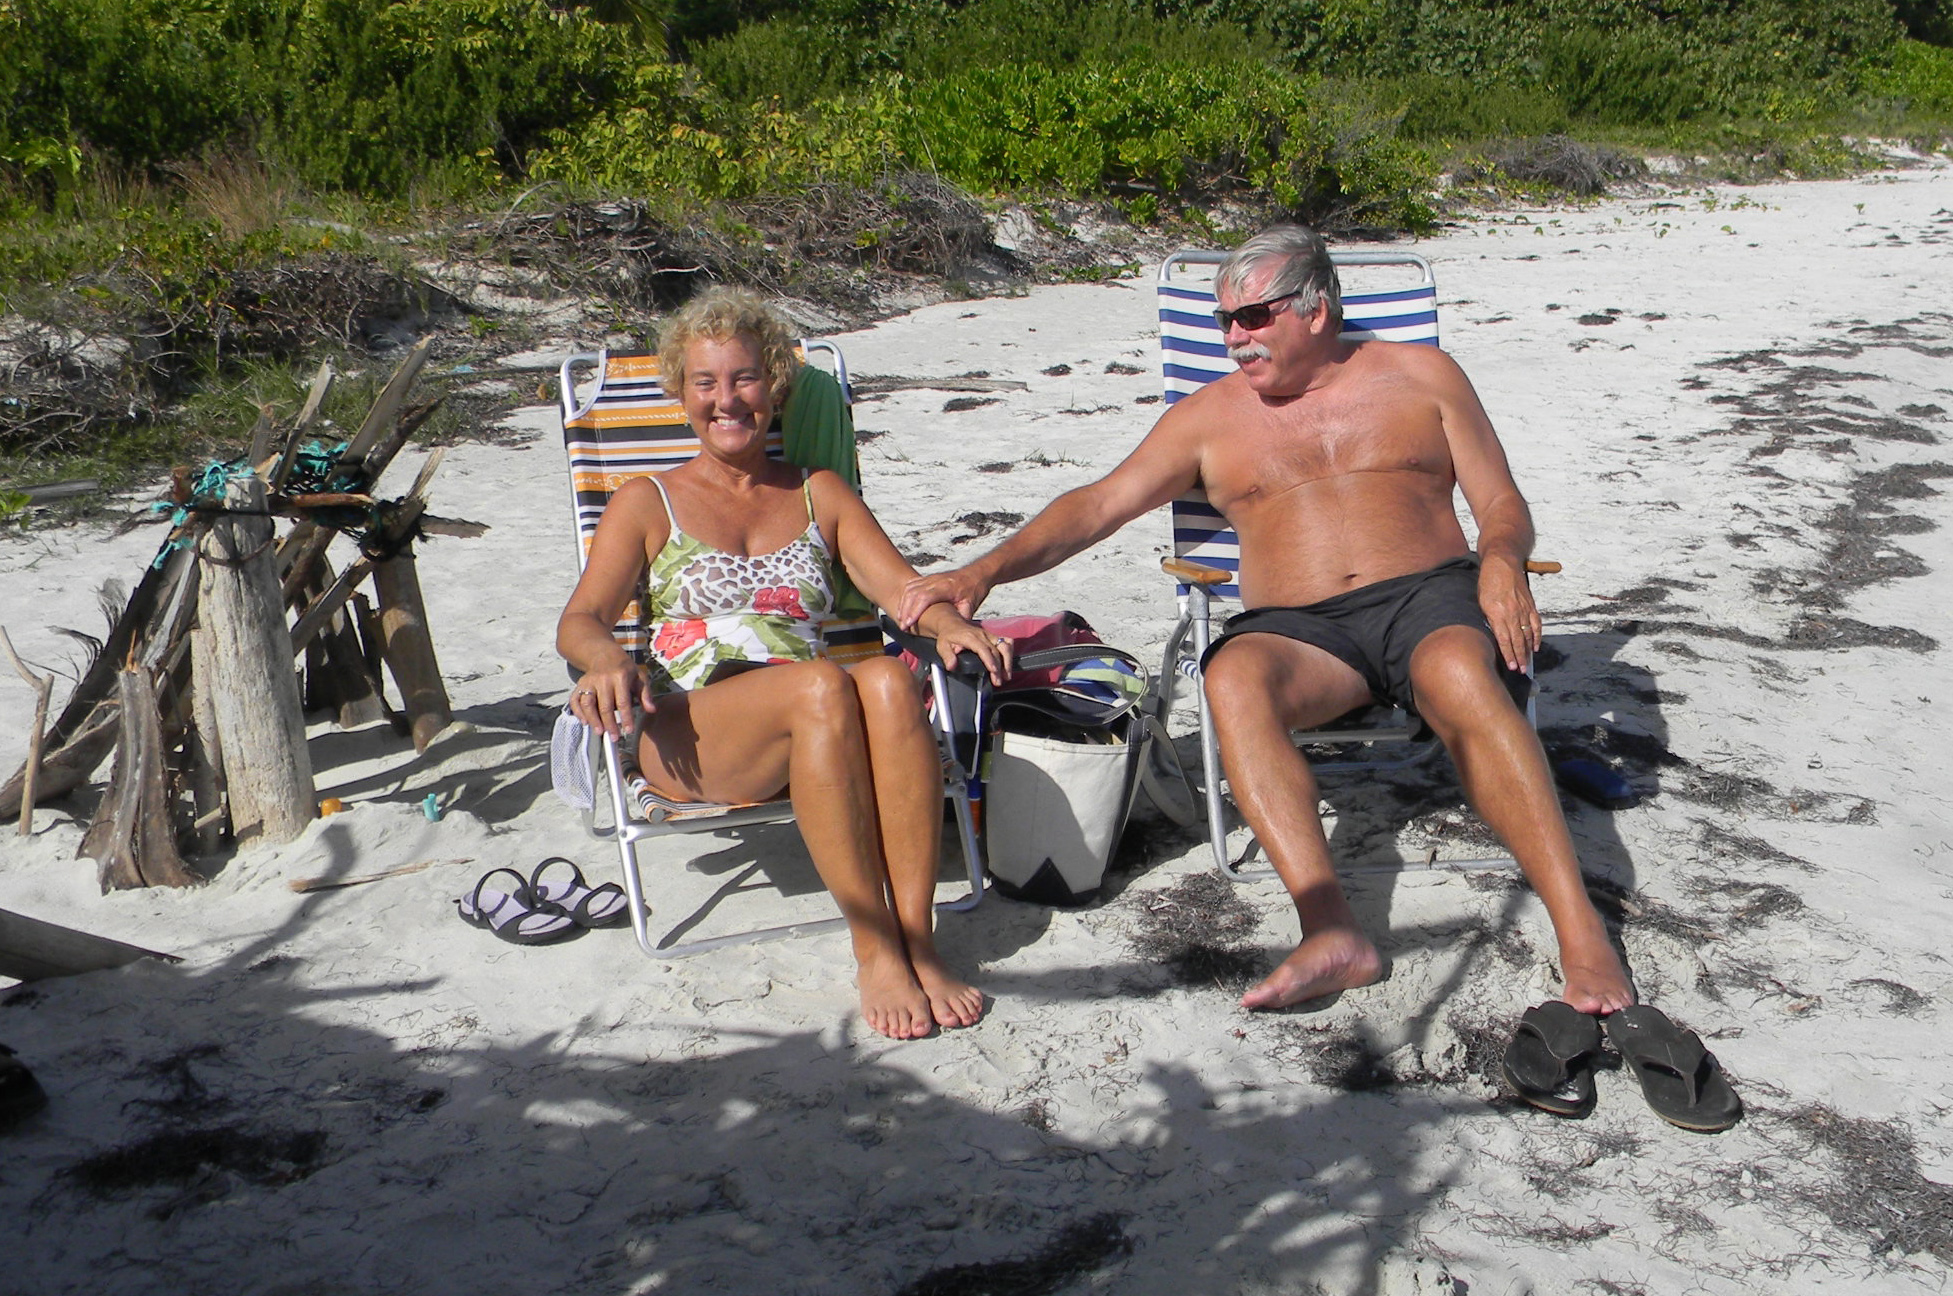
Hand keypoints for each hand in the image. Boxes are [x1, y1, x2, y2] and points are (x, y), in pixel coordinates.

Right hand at [569, 660, 655, 738]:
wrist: (605, 655)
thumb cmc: (625, 670)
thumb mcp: (639, 677)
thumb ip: (645, 694)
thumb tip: (651, 710)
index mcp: (620, 677)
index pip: (623, 701)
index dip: (626, 718)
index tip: (629, 731)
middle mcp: (602, 679)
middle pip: (605, 706)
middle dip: (610, 724)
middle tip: (614, 738)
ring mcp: (589, 682)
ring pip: (587, 704)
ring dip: (593, 720)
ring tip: (600, 732)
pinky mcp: (579, 685)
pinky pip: (575, 700)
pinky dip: (578, 712)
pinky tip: (585, 722)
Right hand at [896, 567, 988, 629]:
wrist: (977, 574)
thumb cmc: (974, 589)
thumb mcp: (971, 606)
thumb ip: (961, 619)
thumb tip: (956, 633)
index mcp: (947, 587)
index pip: (925, 597)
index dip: (915, 610)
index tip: (909, 623)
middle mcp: (936, 580)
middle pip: (913, 593)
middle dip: (905, 610)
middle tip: (903, 626)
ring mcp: (931, 578)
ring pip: (910, 588)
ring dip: (903, 604)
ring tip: (901, 619)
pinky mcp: (929, 578)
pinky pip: (912, 584)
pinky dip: (905, 595)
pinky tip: (903, 606)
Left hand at [932, 617, 1012, 685]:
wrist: (951, 623)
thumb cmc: (948, 635)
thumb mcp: (942, 645)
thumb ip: (947, 656)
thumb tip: (951, 666)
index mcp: (970, 637)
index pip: (983, 649)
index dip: (990, 660)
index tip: (993, 671)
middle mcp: (982, 635)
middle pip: (996, 650)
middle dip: (1000, 667)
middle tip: (998, 681)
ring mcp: (989, 635)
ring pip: (1005, 645)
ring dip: (1008, 661)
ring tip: (1007, 675)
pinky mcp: (993, 636)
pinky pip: (1007, 641)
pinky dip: (1010, 652)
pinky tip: (1008, 664)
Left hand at [1477, 556, 1540, 672]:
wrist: (1502, 563)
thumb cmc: (1487, 582)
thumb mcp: (1481, 602)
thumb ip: (1488, 619)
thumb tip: (1493, 636)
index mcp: (1498, 614)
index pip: (1504, 640)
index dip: (1509, 655)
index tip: (1512, 667)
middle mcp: (1512, 613)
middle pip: (1517, 641)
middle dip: (1520, 658)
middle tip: (1521, 671)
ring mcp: (1523, 609)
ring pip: (1527, 635)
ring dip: (1527, 651)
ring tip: (1527, 664)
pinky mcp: (1530, 605)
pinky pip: (1536, 624)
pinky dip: (1537, 636)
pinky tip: (1535, 646)